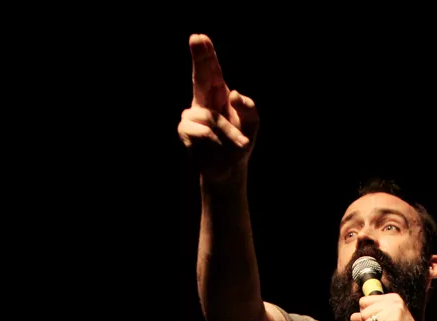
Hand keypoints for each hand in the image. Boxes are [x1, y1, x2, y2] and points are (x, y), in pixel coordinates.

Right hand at [177, 34, 259, 182]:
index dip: (205, 55)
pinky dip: (218, 144)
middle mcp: (202, 101)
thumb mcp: (251, 124)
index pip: (211, 72)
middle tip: (196, 37)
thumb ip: (249, 108)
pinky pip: (204, 134)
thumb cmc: (239, 140)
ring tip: (234, 143)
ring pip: (211, 118)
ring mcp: (191, 115)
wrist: (229, 167)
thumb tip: (233, 93)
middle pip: (200, 77)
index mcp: (218, 94)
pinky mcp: (185, 131)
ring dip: (229, 134)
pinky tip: (218, 148)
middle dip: (200, 59)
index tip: (199, 37)